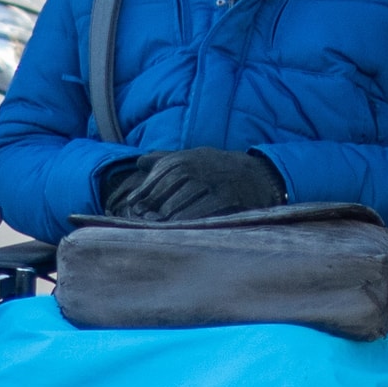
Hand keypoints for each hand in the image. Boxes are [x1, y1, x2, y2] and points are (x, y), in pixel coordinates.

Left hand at [97, 148, 285, 222]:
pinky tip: (179, 228)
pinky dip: (189, 219)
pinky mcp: (227, 197)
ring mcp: (213, 182)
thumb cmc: (214, 170)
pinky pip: (204, 210)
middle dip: (153, 206)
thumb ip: (164, 160)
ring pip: (184, 199)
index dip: (143, 193)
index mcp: (185, 159)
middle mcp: (198, 167)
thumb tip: (139, 162)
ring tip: (156, 226)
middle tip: (142, 220)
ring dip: (168, 215)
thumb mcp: (191, 158)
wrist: (255, 175)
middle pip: (168, 188)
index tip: (132, 208)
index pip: (158, 176)